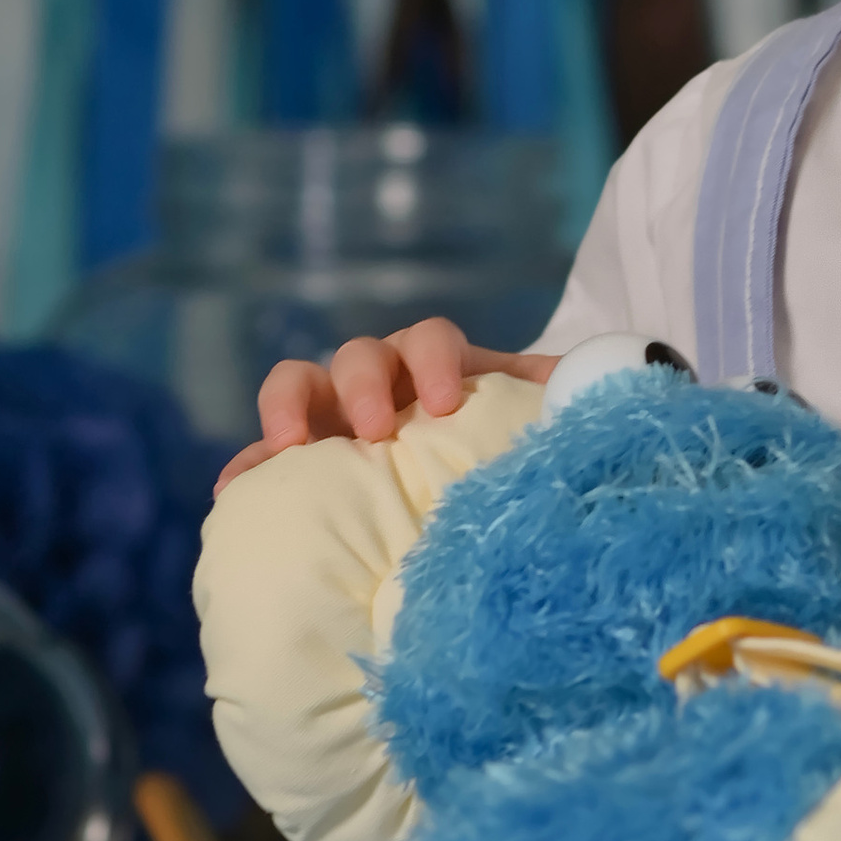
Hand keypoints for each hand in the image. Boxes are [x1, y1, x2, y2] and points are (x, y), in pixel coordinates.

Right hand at [212, 323, 554, 493]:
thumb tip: (606, 383)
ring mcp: (334, 418)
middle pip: (359, 355)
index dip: (433, 360)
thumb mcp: (537, 423)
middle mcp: (383, 381)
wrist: (475, 500)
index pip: (431, 339)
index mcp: (440, 366)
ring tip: (291, 447)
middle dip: (362, 383)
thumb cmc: (508, 449)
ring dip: (290, 408)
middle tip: (375, 429)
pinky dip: (246, 469)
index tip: (443, 404)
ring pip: (298, 386)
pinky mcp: (300, 465)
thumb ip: (564, 400)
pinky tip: (233, 493)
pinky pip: (260, 459)